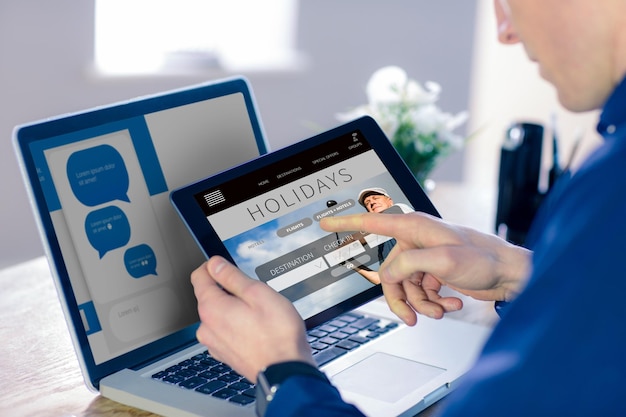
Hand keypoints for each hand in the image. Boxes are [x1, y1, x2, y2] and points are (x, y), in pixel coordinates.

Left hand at [191, 256, 314, 381]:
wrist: (285, 369)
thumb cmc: (277, 334)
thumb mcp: (257, 293)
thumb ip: (232, 276)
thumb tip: (215, 264)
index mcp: (212, 308)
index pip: (199, 276)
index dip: (214, 266)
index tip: (228, 266)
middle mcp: (207, 327)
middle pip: (209, 296)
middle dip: (228, 290)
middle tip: (254, 294)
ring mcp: (214, 343)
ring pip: (219, 314)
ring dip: (234, 309)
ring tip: (259, 314)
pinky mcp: (225, 353)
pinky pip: (225, 331)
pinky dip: (237, 326)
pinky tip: (257, 329)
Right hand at [320, 212, 529, 324]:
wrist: (510, 275)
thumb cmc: (484, 258)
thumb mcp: (442, 261)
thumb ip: (407, 265)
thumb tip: (388, 275)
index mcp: (414, 227)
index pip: (372, 222)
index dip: (346, 223)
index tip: (326, 223)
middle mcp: (416, 241)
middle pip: (389, 273)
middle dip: (401, 298)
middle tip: (411, 317)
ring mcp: (425, 258)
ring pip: (405, 287)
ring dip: (422, 304)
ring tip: (442, 310)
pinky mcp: (435, 272)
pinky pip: (420, 292)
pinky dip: (434, 303)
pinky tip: (452, 304)